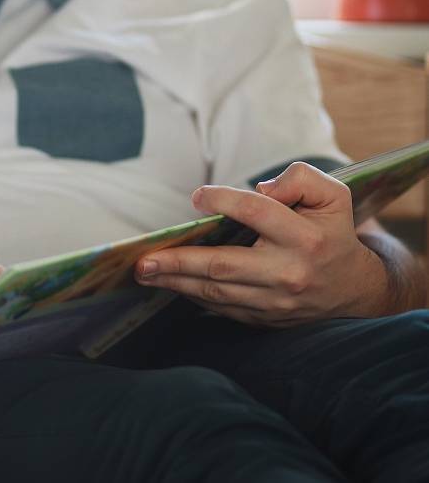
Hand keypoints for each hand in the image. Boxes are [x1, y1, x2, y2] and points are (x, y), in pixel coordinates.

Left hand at [134, 162, 387, 325]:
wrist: (354, 289)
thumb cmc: (331, 232)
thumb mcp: (332, 196)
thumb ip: (300, 179)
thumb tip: (258, 189)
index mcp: (304, 238)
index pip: (256, 213)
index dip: (223, 201)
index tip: (197, 197)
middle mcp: (288, 272)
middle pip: (224, 265)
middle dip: (179, 261)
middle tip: (144, 259)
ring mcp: (275, 302)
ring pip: (216, 291)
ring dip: (176, 281)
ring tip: (144, 271)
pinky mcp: (264, 318)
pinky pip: (221, 307)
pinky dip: (192, 295)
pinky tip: (169, 283)